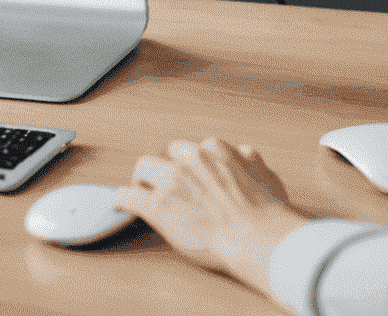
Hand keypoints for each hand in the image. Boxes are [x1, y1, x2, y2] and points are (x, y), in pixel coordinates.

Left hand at [113, 138, 308, 297]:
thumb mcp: (265, 175)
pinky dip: (123, 199)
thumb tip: (245, 153)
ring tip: (142, 190)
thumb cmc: (266, 213)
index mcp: (212, 150)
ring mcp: (171, 181)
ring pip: (143, 167)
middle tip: (167, 185)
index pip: (191, 149)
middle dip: (166, 168)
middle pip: (165, 154)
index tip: (187, 174)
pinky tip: (120, 203)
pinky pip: (129, 196)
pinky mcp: (157, 206)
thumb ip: (250, 161)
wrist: (257, 238)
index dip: (188, 164)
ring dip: (143, 179)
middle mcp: (189, 160)